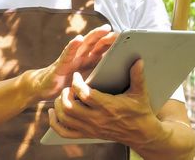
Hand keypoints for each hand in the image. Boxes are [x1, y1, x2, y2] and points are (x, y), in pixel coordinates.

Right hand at [27, 24, 116, 101]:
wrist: (46, 89)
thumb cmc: (70, 84)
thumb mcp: (88, 81)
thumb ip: (101, 75)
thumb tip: (123, 77)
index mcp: (90, 60)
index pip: (105, 48)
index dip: (115, 43)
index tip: (129, 39)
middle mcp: (82, 55)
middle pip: (97, 43)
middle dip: (109, 36)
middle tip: (120, 32)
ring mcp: (71, 58)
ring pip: (85, 43)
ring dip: (95, 35)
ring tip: (105, 29)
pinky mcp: (61, 64)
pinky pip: (68, 53)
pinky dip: (73, 45)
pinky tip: (78, 39)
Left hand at [47, 59, 165, 145]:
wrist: (140, 133)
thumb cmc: (140, 111)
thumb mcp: (140, 92)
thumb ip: (137, 76)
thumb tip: (138, 60)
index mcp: (108, 106)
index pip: (85, 95)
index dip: (77, 83)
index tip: (76, 76)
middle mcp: (96, 119)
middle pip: (70, 107)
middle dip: (65, 94)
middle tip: (68, 86)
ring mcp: (90, 128)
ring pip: (65, 118)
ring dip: (59, 105)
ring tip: (62, 95)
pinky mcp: (88, 134)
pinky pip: (65, 132)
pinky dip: (55, 123)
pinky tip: (53, 113)